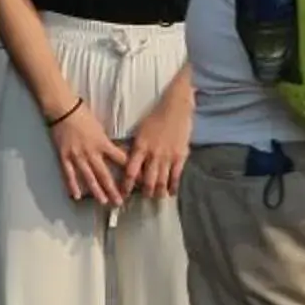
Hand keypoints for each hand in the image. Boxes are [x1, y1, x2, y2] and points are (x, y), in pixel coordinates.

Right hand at [47, 97, 128, 206]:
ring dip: (97, 191)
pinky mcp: (64, 157)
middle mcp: (91, 152)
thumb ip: (107, 143)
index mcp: (103, 143)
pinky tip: (77, 196)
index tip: (138, 182)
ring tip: (103, 201)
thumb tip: (118, 153)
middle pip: (105, 174)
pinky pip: (69, 174)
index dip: (130, 171)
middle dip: (113, 190)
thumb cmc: (83, 115)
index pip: (121, 160)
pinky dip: (73, 186)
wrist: (64, 109)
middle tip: (120, 202)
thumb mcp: (100, 128)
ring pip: (88, 177)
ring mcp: (77, 156)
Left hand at [121, 82, 192, 198]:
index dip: (126, 185)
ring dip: (158, 192)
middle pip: (147, 180)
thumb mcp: (141, 131)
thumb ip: (137, 147)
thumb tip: (130, 160)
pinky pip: (176, 176)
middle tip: (144, 197)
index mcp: (140, 147)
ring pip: (161, 181)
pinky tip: (171, 192)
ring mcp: (167, 156)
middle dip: (145, 192)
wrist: (176, 107)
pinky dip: (173, 186)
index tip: (123, 194)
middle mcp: (153, 154)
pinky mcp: (180, 156)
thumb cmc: (156, 116)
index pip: (130, 171)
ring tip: (157, 197)